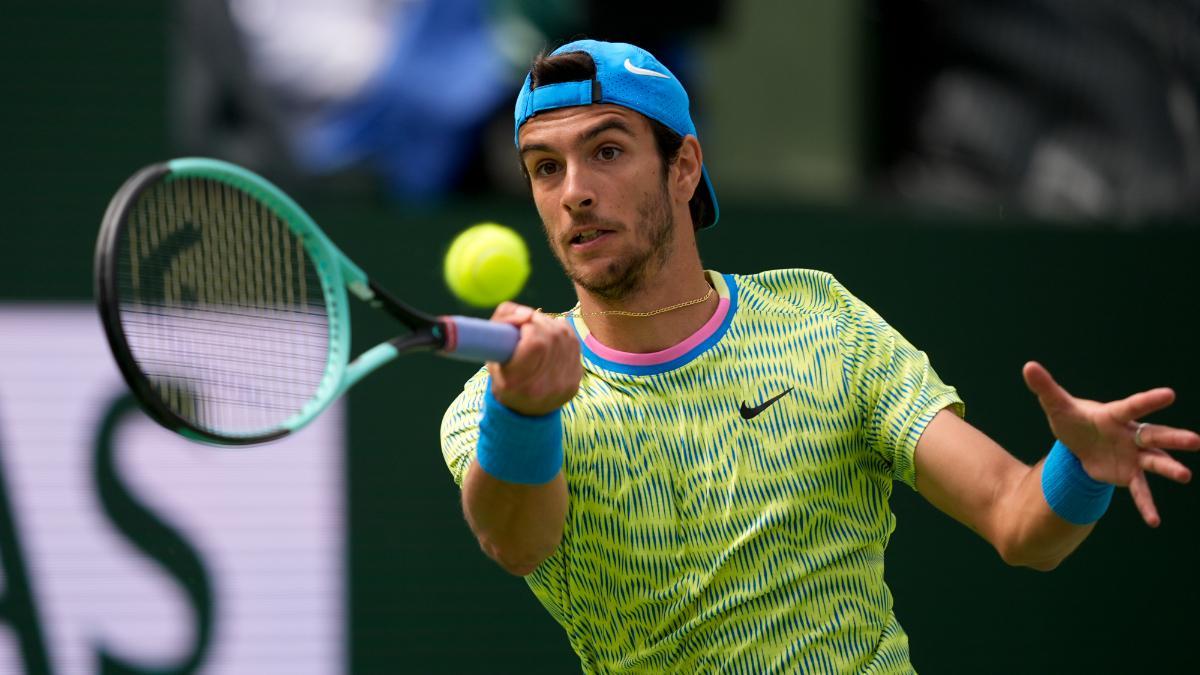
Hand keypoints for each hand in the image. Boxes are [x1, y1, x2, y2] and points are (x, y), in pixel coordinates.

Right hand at [487, 302, 581, 415]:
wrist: (524, 410)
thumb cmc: (503, 376)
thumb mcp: (490, 352)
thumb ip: (502, 322)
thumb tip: (526, 313)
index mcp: (517, 383)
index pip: (535, 343)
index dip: (529, 325)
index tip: (520, 325)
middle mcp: (544, 386)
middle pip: (552, 336)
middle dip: (540, 321)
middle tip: (529, 324)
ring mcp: (564, 384)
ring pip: (564, 336)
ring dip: (551, 325)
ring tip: (538, 331)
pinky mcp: (576, 380)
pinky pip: (574, 344)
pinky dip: (562, 334)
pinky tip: (551, 339)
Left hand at [1023, 361, 1199, 526]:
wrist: (1079, 443)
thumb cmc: (1074, 420)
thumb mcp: (1057, 406)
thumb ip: (1045, 388)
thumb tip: (1028, 366)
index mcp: (1115, 415)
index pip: (1132, 406)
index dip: (1148, 401)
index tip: (1170, 394)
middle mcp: (1130, 434)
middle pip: (1154, 434)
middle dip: (1173, 438)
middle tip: (1195, 440)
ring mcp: (1133, 455)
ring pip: (1155, 461)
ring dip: (1169, 467)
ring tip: (1184, 476)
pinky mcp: (1129, 474)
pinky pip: (1140, 490)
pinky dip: (1146, 504)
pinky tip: (1153, 521)